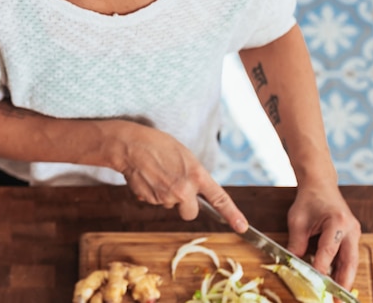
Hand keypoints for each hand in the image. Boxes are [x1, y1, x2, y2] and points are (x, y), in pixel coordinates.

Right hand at [119, 125, 247, 232]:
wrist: (130, 146)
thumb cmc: (157, 144)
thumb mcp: (184, 155)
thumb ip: (193, 174)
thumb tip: (194, 190)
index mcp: (196, 175)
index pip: (219, 199)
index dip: (232, 215)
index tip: (242, 227)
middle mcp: (184, 190)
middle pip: (190, 213)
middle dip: (185, 205)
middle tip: (176, 187)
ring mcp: (166, 197)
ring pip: (170, 205)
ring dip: (165, 195)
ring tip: (157, 174)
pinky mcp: (150, 200)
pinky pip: (155, 201)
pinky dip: (152, 193)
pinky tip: (148, 177)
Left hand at [286, 184, 361, 288]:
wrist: (320, 185)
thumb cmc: (308, 200)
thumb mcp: (297, 220)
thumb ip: (296, 242)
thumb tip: (292, 262)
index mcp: (337, 221)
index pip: (329, 249)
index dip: (321, 266)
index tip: (315, 280)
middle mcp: (351, 228)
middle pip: (349, 260)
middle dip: (343, 280)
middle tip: (336, 297)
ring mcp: (354, 233)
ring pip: (351, 261)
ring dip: (344, 277)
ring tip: (336, 294)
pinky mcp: (352, 236)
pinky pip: (348, 256)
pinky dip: (342, 268)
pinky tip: (335, 280)